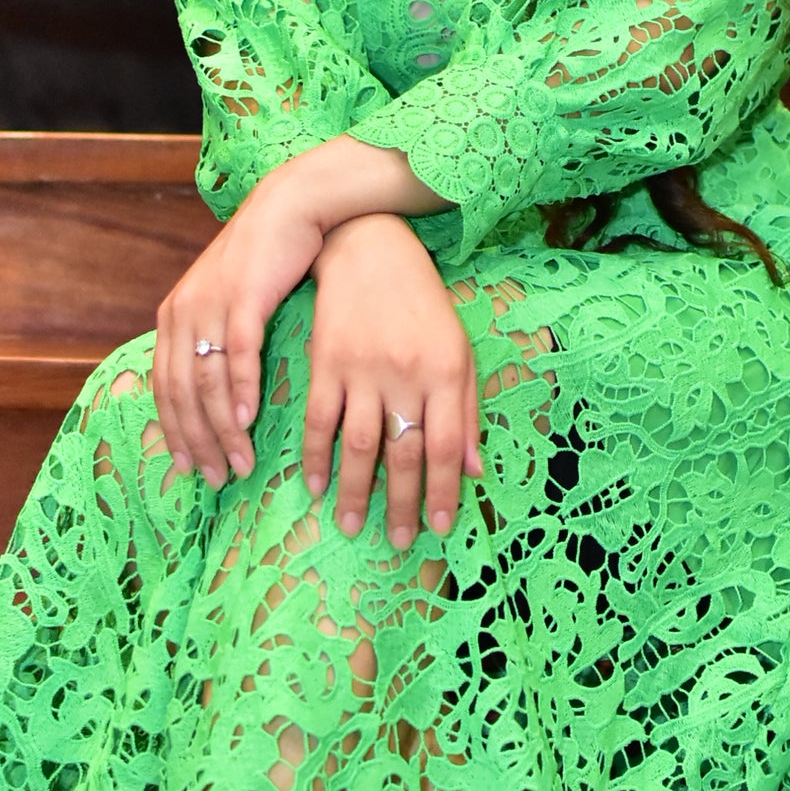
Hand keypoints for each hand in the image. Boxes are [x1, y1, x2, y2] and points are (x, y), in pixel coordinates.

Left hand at [153, 167, 326, 485]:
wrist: (291, 207)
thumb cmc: (265, 259)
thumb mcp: (227, 299)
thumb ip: (214, 339)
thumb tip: (218, 388)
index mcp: (173, 317)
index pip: (165, 387)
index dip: (175, 431)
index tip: (189, 467)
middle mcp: (182, 312)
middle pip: (181, 393)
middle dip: (197, 441)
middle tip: (215, 479)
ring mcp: (210, 304)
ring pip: (207, 381)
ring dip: (222, 428)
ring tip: (239, 462)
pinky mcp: (242, 296)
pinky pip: (237, 354)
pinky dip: (240, 391)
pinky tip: (249, 420)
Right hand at [303, 214, 481, 548]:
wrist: (369, 249)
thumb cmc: (423, 304)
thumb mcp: (457, 350)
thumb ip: (466, 410)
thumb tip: (474, 471)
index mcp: (445, 372)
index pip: (447, 445)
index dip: (443, 490)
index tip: (439, 526)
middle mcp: (405, 374)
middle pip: (404, 452)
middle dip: (401, 503)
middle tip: (398, 541)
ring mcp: (362, 369)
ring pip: (359, 443)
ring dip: (355, 490)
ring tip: (350, 525)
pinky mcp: (325, 362)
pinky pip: (318, 419)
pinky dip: (316, 456)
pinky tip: (316, 485)